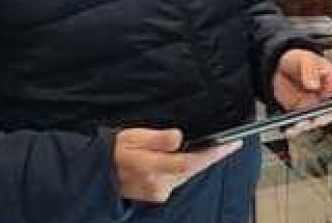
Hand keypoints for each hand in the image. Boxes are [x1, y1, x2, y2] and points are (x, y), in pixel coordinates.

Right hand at [113, 128, 239, 202]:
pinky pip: (179, 178)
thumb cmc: (115, 152)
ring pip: (187, 174)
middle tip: (232, 143)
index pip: (190, 162)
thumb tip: (178, 137)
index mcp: (151, 168)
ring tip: (215, 147)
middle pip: (193, 169)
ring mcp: (158, 192)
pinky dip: (187, 167)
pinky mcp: (158, 194)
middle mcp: (157, 184)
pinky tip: (190, 157)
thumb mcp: (133, 136)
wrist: (99, 173)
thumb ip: (157, 138)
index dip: (212, 154)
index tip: (232, 144)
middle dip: (212, 156)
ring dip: (200, 161)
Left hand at [270, 49, 331, 135]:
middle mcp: (326, 97)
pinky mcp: (300, 113)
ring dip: (306, 125)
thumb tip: (314, 84)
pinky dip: (294, 128)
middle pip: (330, 112)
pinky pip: (299, 123)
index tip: (331, 104)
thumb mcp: (305, 60)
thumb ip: (310, 71)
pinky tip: (289, 128)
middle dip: (321, 117)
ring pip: (314, 120)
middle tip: (312, 118)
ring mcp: (313, 106)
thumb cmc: (299, 60)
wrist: (280, 66)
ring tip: (297, 124)